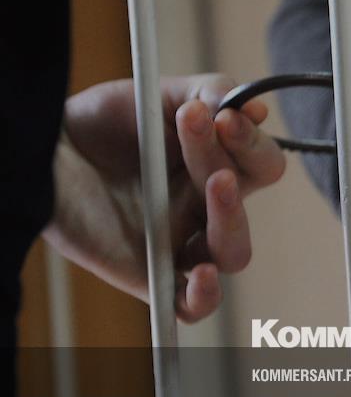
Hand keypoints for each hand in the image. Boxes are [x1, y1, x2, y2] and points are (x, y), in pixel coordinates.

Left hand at [43, 74, 284, 322]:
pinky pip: (192, 306)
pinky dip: (206, 294)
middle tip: (205, 126)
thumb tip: (255, 108)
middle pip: (249, 198)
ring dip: (233, 217)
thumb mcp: (158, 95)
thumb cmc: (99, 123)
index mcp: (215, 166)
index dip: (252, 139)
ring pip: (234, 253)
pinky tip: (202, 274)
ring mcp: (180, 242)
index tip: (223, 115)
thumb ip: (209, 91)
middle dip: (233, 157)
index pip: (260, 162)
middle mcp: (204, 207)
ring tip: (216, 184)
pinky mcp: (150, 275)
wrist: (44, 151)